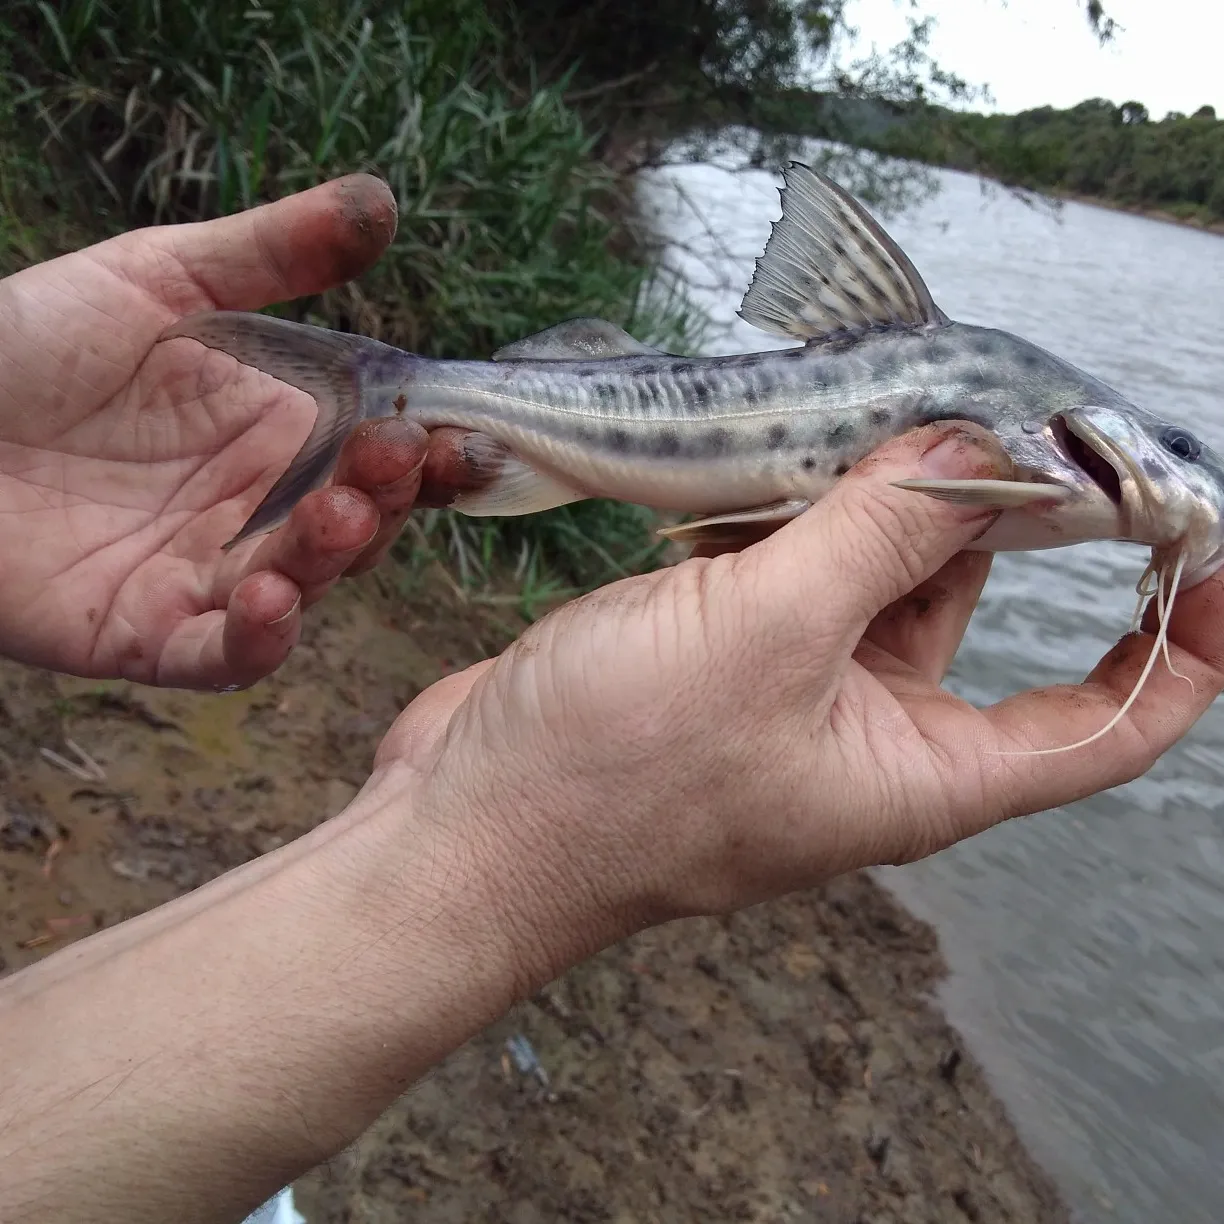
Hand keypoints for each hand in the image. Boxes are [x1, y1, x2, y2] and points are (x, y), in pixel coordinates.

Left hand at [0, 175, 463, 688]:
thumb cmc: (22, 340)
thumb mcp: (155, 277)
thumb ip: (273, 251)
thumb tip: (383, 200)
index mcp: (273, 430)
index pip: (377, 451)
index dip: (426, 449)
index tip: (456, 429)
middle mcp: (254, 508)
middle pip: (358, 520)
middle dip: (388, 494)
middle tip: (394, 456)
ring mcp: (206, 575)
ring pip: (304, 583)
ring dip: (334, 557)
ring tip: (341, 515)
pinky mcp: (148, 631)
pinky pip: (222, 654)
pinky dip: (258, 641)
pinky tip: (273, 602)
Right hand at [370, 422, 1223, 986]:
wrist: (465, 825)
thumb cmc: (615, 771)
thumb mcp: (767, 639)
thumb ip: (879, 535)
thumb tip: (971, 452)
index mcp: (919, 770)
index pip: (1105, 723)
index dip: (1184, 647)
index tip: (1211, 554)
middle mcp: (865, 731)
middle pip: (973, 607)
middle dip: (993, 509)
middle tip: (999, 400)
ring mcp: (782, 686)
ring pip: (866, 571)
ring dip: (871, 492)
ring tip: (874, 397)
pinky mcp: (712, 651)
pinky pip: (782, 566)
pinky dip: (787, 509)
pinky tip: (769, 448)